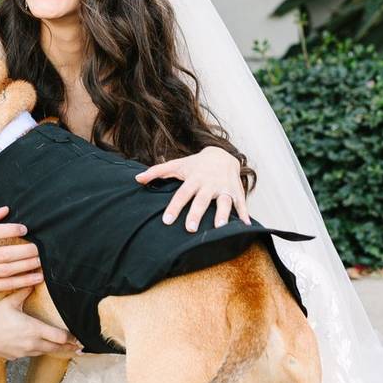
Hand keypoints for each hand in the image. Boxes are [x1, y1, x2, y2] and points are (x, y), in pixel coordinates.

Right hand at [0, 205, 42, 300]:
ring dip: (27, 266)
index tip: (24, 229)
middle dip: (25, 252)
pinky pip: (6, 285)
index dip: (9, 230)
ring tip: (40, 261)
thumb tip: (5, 210)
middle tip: (39, 248)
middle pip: (3, 255)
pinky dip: (23, 282)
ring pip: (7, 270)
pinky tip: (36, 278)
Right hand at [0, 288, 80, 359]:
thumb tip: (33, 278)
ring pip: (44, 352)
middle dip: (68, 347)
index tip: (80, 338)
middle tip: (80, 347)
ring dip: (53, 349)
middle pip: (56, 348)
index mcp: (33, 329)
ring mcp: (22, 352)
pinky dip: (38, 351)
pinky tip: (39, 347)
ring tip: (65, 348)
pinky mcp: (14, 357)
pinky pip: (30, 354)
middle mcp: (31, 344)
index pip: (60, 337)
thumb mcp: (9, 301)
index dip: (71, 338)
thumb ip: (23, 290)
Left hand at [135, 146, 250, 231]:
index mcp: (194, 179)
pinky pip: (241, 203)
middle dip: (196, 213)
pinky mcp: (236, 191)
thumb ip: (157, 172)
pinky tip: (246, 226)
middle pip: (202, 200)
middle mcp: (209, 184)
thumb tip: (137, 179)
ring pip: (224, 201)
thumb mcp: (177, 165)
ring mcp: (224, 187)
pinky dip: (245, 214)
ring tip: (220, 227)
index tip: (167, 220)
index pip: (182, 194)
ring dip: (223, 214)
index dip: (174, 207)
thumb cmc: (195, 164)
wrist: (222, 154)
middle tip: (190, 229)